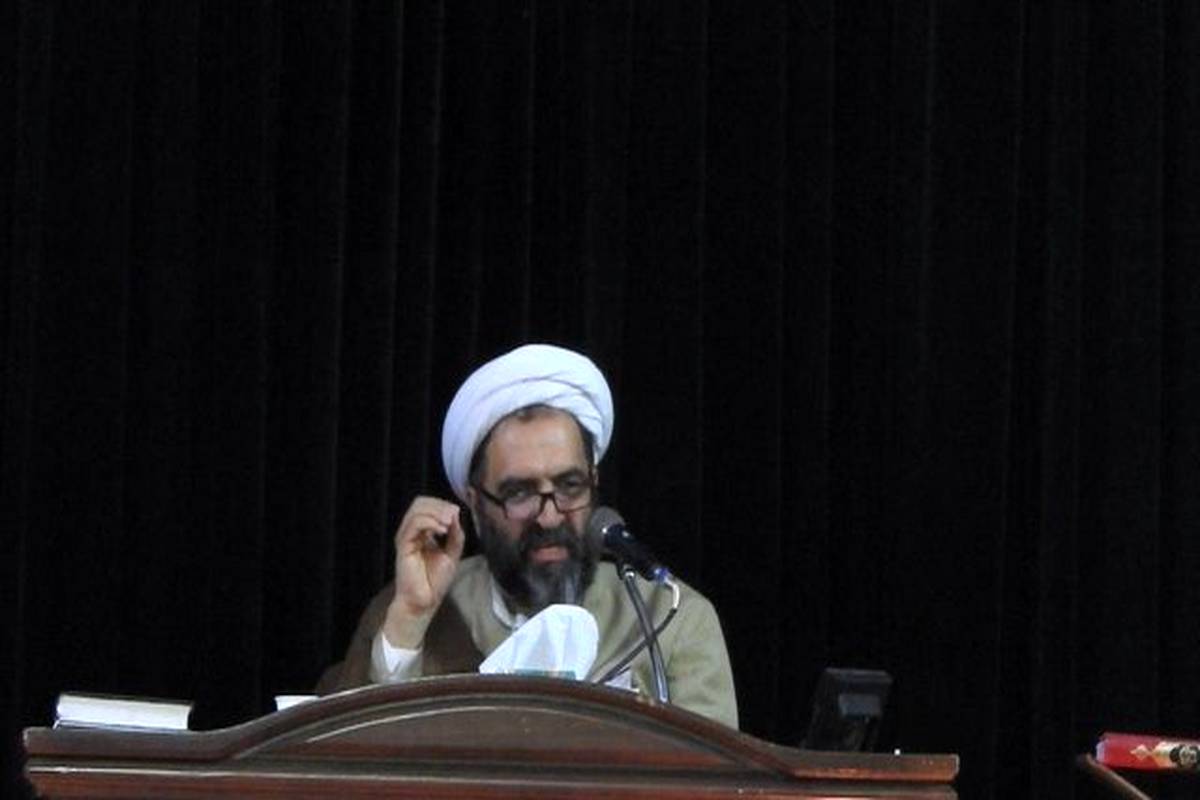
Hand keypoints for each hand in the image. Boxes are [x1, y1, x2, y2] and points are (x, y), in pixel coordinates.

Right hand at [381, 496, 465, 648]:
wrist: (425, 601)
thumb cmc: (435, 581)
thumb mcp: (452, 553)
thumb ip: (455, 534)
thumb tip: (455, 514)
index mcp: (422, 532)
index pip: (427, 505)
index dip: (442, 504)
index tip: (456, 513)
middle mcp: (411, 532)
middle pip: (420, 503)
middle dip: (439, 505)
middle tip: (453, 515)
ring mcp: (406, 538)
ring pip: (417, 510)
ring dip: (436, 512)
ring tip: (448, 523)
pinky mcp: (403, 546)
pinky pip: (414, 525)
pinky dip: (430, 522)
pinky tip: (442, 530)